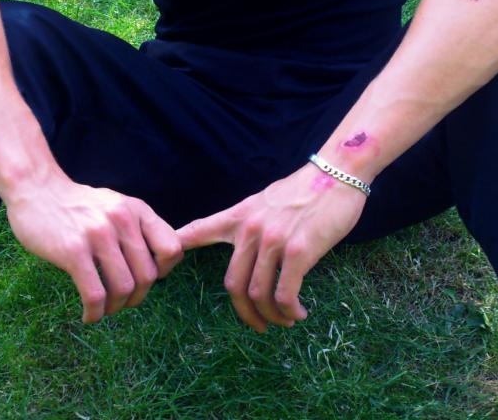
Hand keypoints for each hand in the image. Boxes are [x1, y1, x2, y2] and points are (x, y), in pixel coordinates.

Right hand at [6, 173, 182, 322]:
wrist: (38, 190)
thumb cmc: (80, 205)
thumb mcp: (117, 205)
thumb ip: (139, 227)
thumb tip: (166, 259)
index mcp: (137, 210)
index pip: (172, 248)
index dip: (164, 271)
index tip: (147, 278)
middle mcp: (123, 220)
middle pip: (148, 275)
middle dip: (137, 297)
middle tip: (122, 301)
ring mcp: (99, 234)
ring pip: (124, 288)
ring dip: (116, 307)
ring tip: (105, 308)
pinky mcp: (74, 251)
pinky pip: (95, 294)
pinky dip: (95, 313)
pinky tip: (89, 315)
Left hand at [177, 163, 366, 332]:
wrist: (335, 173)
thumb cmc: (306, 189)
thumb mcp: (267, 200)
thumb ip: (252, 223)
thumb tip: (250, 250)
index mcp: (240, 215)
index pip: (200, 230)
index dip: (177, 247)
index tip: (161, 267)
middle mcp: (250, 229)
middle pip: (233, 285)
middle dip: (245, 313)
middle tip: (259, 325)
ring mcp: (273, 241)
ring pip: (258, 294)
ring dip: (271, 317)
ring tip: (284, 321)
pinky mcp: (297, 251)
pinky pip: (284, 294)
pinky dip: (289, 311)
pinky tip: (298, 313)